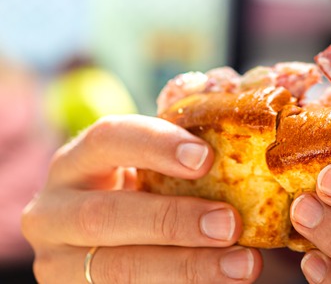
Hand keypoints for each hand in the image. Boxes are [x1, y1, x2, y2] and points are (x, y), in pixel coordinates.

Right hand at [21, 114, 261, 282]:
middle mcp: (53, 212)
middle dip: (173, 221)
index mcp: (75, 162)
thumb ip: (185, 152)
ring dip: (187, 267)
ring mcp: (59, 262)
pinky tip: (220, 283)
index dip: (155, 144)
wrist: (114, 251)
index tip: (207, 158)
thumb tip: (237, 100)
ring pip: (117, 268)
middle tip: (230, 224)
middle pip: (104, 215)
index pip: (106, 139)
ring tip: (243, 265)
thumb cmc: (145, 197)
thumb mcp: (152, 172)